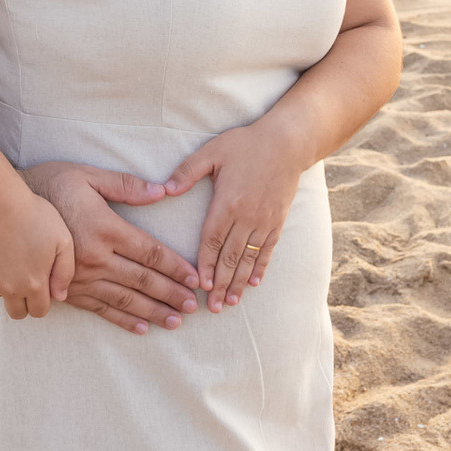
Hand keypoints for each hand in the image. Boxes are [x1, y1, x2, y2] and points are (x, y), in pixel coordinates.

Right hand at [0, 178, 75, 319]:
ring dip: (8, 285)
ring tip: (14, 257)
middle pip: (17, 313)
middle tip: (29, 276)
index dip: (44, 299)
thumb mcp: (62, 240)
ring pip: (0, 295)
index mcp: (34, 284)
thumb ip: (65, 272)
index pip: (39, 312)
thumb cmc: (32, 215)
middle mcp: (10, 288)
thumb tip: (60, 295)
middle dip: (25, 302)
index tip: (44, 280)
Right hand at [20, 162, 199, 334]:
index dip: (175, 267)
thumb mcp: (87, 176)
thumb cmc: (50, 185)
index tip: (194, 279)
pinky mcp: (66, 290)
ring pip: (125, 299)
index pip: (150, 253)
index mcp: (105, 229)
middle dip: (171, 294)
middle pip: (142, 280)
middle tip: (194, 307)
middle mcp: (95, 257)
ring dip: (153, 312)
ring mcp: (80, 278)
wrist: (5, 209)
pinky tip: (142, 327)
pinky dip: (123, 320)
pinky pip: (100, 309)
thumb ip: (125, 185)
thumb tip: (162, 191)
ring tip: (175, 321)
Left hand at [162, 117, 309, 312]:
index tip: (199, 285)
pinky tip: (253, 284)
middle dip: (219, 283)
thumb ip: (187, 171)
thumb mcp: (212, 151)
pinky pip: (267, 250)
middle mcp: (246, 217)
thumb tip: (164, 189)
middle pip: (230, 257)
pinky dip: (260, 268)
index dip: (205, 265)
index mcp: (226, 203)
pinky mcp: (277, 222)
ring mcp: (263, 221)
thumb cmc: (245, 144)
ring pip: (248, 258)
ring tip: (229, 302)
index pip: (212, 241)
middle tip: (211, 306)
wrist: (286, 143)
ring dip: (238, 282)